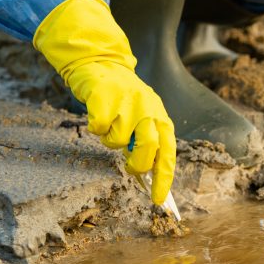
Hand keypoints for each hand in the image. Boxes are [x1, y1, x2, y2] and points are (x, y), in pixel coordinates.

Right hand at [34, 0, 176, 204]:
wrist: (101, 64)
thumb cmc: (124, 98)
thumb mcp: (143, 117)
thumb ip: (147, 141)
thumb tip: (147, 176)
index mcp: (161, 116)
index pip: (168, 152)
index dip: (164, 178)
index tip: (158, 199)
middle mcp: (149, 109)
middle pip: (148, 149)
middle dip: (136, 165)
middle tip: (128, 166)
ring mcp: (127, 103)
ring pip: (117, 141)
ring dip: (110, 139)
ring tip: (110, 123)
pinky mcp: (105, 98)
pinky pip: (98, 128)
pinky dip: (95, 126)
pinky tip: (98, 113)